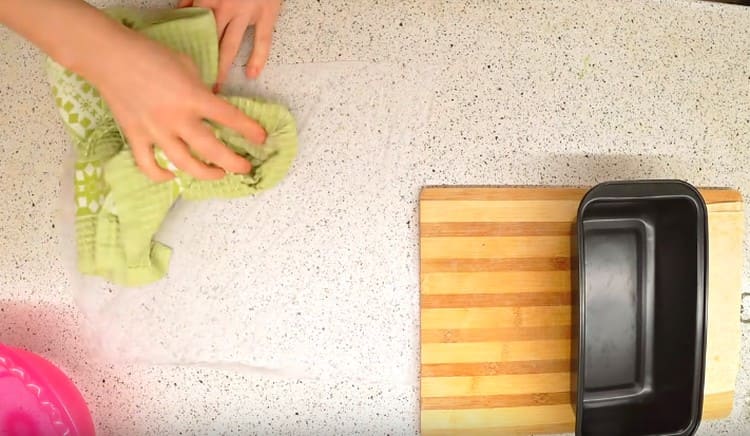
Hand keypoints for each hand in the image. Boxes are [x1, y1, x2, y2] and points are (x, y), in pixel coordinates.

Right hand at [93, 32, 266, 181]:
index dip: (249, 130)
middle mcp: (177, 119)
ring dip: (205, 173)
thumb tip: (209, 106)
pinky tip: (172, 176)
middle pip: (212, 150)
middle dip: (234, 162)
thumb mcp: (187, 66)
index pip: (230, 118)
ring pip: (185, 164)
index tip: (262, 139)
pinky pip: (149, 165)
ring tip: (218, 174)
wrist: (111, 57)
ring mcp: (155, 131)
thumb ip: (201, 90)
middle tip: (245, 167)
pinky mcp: (136, 137)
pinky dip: (161, 175)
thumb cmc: (152, 55)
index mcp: (194, 97)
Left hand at [178, 0, 281, 86]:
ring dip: (223, 66)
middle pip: (211, 40)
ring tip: (217, 85)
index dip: (189, 44)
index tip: (181, 61)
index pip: (195, 25)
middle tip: (196, 83)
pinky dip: (258, 58)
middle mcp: (226, 8)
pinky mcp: (267, 15)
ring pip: (231, 45)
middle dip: (203, 61)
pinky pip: (263, 40)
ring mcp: (247, 14)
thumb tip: (182, 10)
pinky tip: (252, 74)